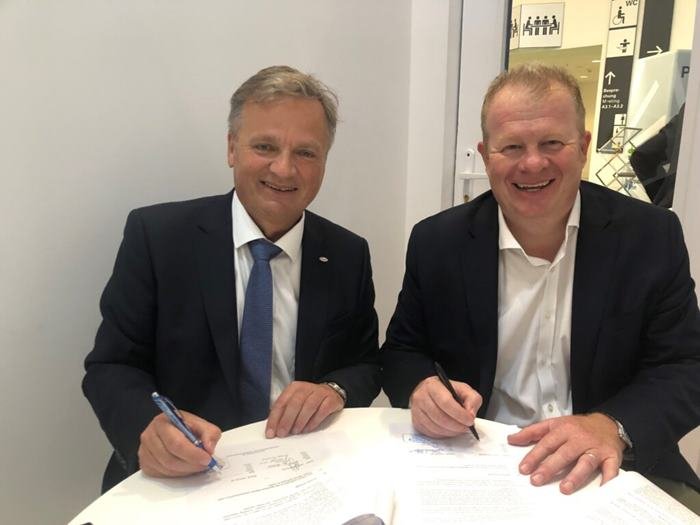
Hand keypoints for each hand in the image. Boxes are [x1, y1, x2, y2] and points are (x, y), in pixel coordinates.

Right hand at [138, 411, 220, 477]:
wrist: (173, 429)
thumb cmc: (186, 427)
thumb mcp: (202, 425)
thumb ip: (209, 433)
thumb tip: (208, 448)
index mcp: (162, 422)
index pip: (176, 442)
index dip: (192, 453)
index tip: (207, 458)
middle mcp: (149, 436)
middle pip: (169, 458)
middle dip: (190, 464)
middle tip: (205, 465)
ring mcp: (144, 451)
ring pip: (166, 468)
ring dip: (185, 470)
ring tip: (197, 465)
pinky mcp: (144, 463)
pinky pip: (161, 474)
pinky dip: (176, 474)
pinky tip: (185, 467)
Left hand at [265, 381, 344, 437]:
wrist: (331, 392)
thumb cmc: (309, 400)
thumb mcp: (295, 402)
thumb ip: (285, 412)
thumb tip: (274, 429)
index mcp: (294, 388)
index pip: (281, 403)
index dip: (274, 419)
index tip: (271, 432)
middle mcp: (306, 388)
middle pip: (294, 403)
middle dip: (287, 420)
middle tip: (282, 433)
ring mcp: (320, 393)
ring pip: (309, 406)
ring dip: (300, 421)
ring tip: (296, 432)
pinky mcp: (331, 399)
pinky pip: (322, 410)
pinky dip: (314, 421)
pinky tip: (308, 429)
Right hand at [409, 375, 481, 437]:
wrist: (430, 393)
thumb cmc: (447, 392)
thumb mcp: (463, 389)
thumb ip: (472, 399)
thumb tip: (470, 414)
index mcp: (432, 386)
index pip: (445, 401)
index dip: (459, 413)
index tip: (470, 420)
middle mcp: (421, 397)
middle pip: (439, 417)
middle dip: (456, 425)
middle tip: (466, 427)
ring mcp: (416, 411)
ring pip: (435, 427)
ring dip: (450, 431)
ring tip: (459, 429)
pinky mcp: (416, 422)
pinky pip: (430, 433)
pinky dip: (443, 434)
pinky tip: (449, 430)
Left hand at [508, 413, 624, 493]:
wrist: (607, 424)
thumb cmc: (577, 427)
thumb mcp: (553, 424)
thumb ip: (532, 432)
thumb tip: (512, 439)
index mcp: (564, 429)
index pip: (546, 443)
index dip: (534, 456)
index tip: (524, 469)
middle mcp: (579, 438)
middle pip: (564, 453)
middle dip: (550, 467)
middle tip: (537, 480)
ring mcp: (596, 448)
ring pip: (585, 462)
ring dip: (575, 475)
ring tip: (564, 488)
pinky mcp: (612, 456)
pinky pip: (611, 469)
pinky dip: (608, 479)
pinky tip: (601, 490)